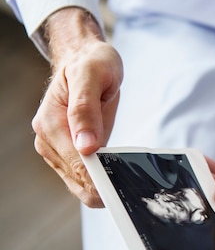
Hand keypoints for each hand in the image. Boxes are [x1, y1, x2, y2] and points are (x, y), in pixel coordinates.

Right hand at [31, 8, 122, 207]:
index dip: (100, 178)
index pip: (77, 163)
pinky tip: (118, 177)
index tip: (121, 188)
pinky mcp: (69, 152)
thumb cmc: (91, 64)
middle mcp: (48, 139)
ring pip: (80, 184)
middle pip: (78, 179)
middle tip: (131, 190)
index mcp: (51, 123)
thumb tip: (86, 147)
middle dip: (103, 186)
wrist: (85, 59)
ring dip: (103, 186)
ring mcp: (57, 148)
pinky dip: (101, 179)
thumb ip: (85, 110)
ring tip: (128, 185)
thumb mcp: (92, 76)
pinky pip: (85, 175)